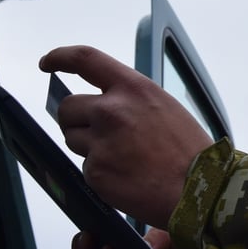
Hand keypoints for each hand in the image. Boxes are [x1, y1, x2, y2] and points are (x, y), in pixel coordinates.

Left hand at [39, 45, 213, 227]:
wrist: (200, 190)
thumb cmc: (190, 152)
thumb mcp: (164, 108)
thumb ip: (130, 100)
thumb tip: (100, 105)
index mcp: (134, 88)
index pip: (85, 60)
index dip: (60, 58)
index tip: (48, 63)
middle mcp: (112, 110)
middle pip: (68, 108)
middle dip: (75, 120)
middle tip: (97, 135)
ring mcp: (101, 142)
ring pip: (72, 139)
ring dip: (88, 147)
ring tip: (122, 158)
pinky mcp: (96, 172)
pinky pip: (86, 168)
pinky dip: (101, 174)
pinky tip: (127, 178)